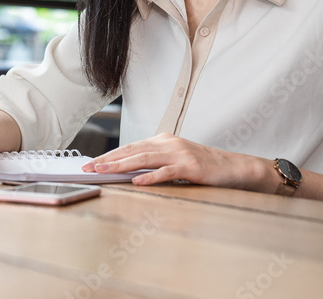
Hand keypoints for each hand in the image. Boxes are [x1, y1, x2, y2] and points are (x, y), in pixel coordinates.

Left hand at [82, 133, 269, 189]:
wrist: (234, 168)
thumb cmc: (203, 166)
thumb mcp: (175, 160)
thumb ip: (154, 162)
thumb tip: (127, 172)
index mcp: (163, 140)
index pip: (130, 147)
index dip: (109, 155)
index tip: (91, 162)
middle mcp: (168, 142)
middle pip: (132, 150)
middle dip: (108, 159)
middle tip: (88, 167)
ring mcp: (179, 153)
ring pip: (144, 158)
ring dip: (121, 166)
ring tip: (104, 171)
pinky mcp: (190, 166)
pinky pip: (166, 172)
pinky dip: (150, 177)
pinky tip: (137, 182)